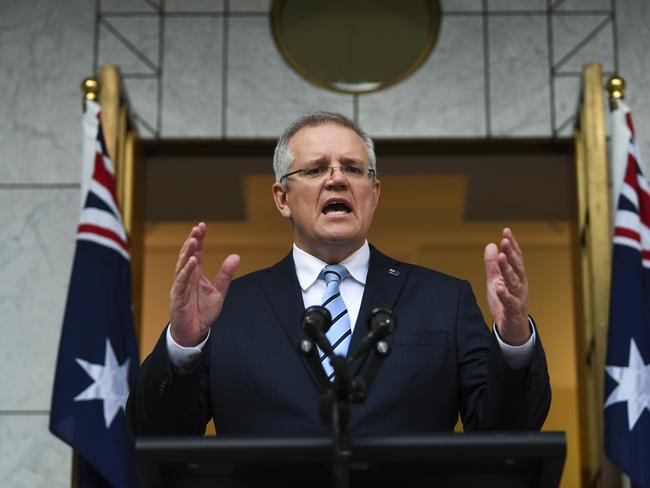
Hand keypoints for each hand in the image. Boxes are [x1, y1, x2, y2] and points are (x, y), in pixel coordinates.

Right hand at [170, 223, 239, 346]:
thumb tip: (235, 256)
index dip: (198, 240)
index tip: (202, 226)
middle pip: (188, 255)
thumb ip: (225, 275)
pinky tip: (191, 261)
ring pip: (182, 266)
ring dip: (187, 252)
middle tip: (197, 228)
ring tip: (193, 240)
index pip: (196, 253)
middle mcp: (186, 278)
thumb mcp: (219, 292)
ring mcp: (180, 286)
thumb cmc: (203, 312)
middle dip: (192, 241)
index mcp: (196, 275)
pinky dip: (186, 271)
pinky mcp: (178, 297)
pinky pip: (181, 281)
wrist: (194, 332)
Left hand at [483, 227, 529, 345]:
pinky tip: (499, 287)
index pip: (515, 257)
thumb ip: (492, 265)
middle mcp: (520, 284)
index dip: (511, 244)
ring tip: (501, 257)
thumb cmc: (505, 302)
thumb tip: (490, 245)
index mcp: (516, 276)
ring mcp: (518, 297)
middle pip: (517, 266)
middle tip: (505, 240)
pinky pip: (510, 301)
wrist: (511, 328)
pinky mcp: (513, 310)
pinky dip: (505, 294)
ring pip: (514, 281)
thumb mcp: (496, 281)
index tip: (506, 230)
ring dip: (508, 269)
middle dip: (511, 252)